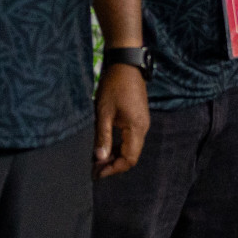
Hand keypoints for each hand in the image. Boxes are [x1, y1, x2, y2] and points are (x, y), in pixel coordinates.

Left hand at [93, 63, 148, 177]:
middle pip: (131, 156)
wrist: (126, 64)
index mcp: (136, 128)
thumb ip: (102, 137)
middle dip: (113, 164)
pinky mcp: (139, 117)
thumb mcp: (104, 112)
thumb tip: (99, 159)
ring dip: (116, 155)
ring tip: (98, 158)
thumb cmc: (113, 86)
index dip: (113, 169)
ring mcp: (142, 122)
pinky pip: (131, 139)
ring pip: (131, 148)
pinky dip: (119, 145)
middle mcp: (143, 128)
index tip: (97, 173)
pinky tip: (106, 144)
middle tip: (95, 168)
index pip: (129, 159)